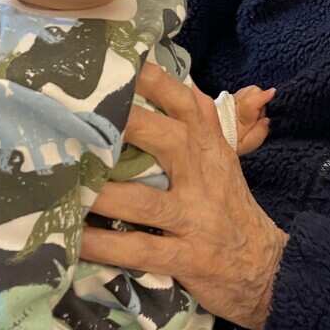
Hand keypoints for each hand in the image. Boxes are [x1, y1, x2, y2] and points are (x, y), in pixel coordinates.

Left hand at [81, 64, 287, 328]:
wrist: (264, 266)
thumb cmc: (229, 206)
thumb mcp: (226, 161)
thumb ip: (219, 123)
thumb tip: (236, 85)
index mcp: (211, 148)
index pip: (189, 105)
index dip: (158, 82)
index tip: (125, 62)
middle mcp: (204, 177)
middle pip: (167, 141)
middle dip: (127, 127)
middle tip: (83, 117)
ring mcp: (195, 218)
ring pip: (144, 202)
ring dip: (104, 194)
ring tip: (65, 183)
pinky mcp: (185, 257)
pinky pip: (139, 249)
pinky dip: (105, 245)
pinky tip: (75, 239)